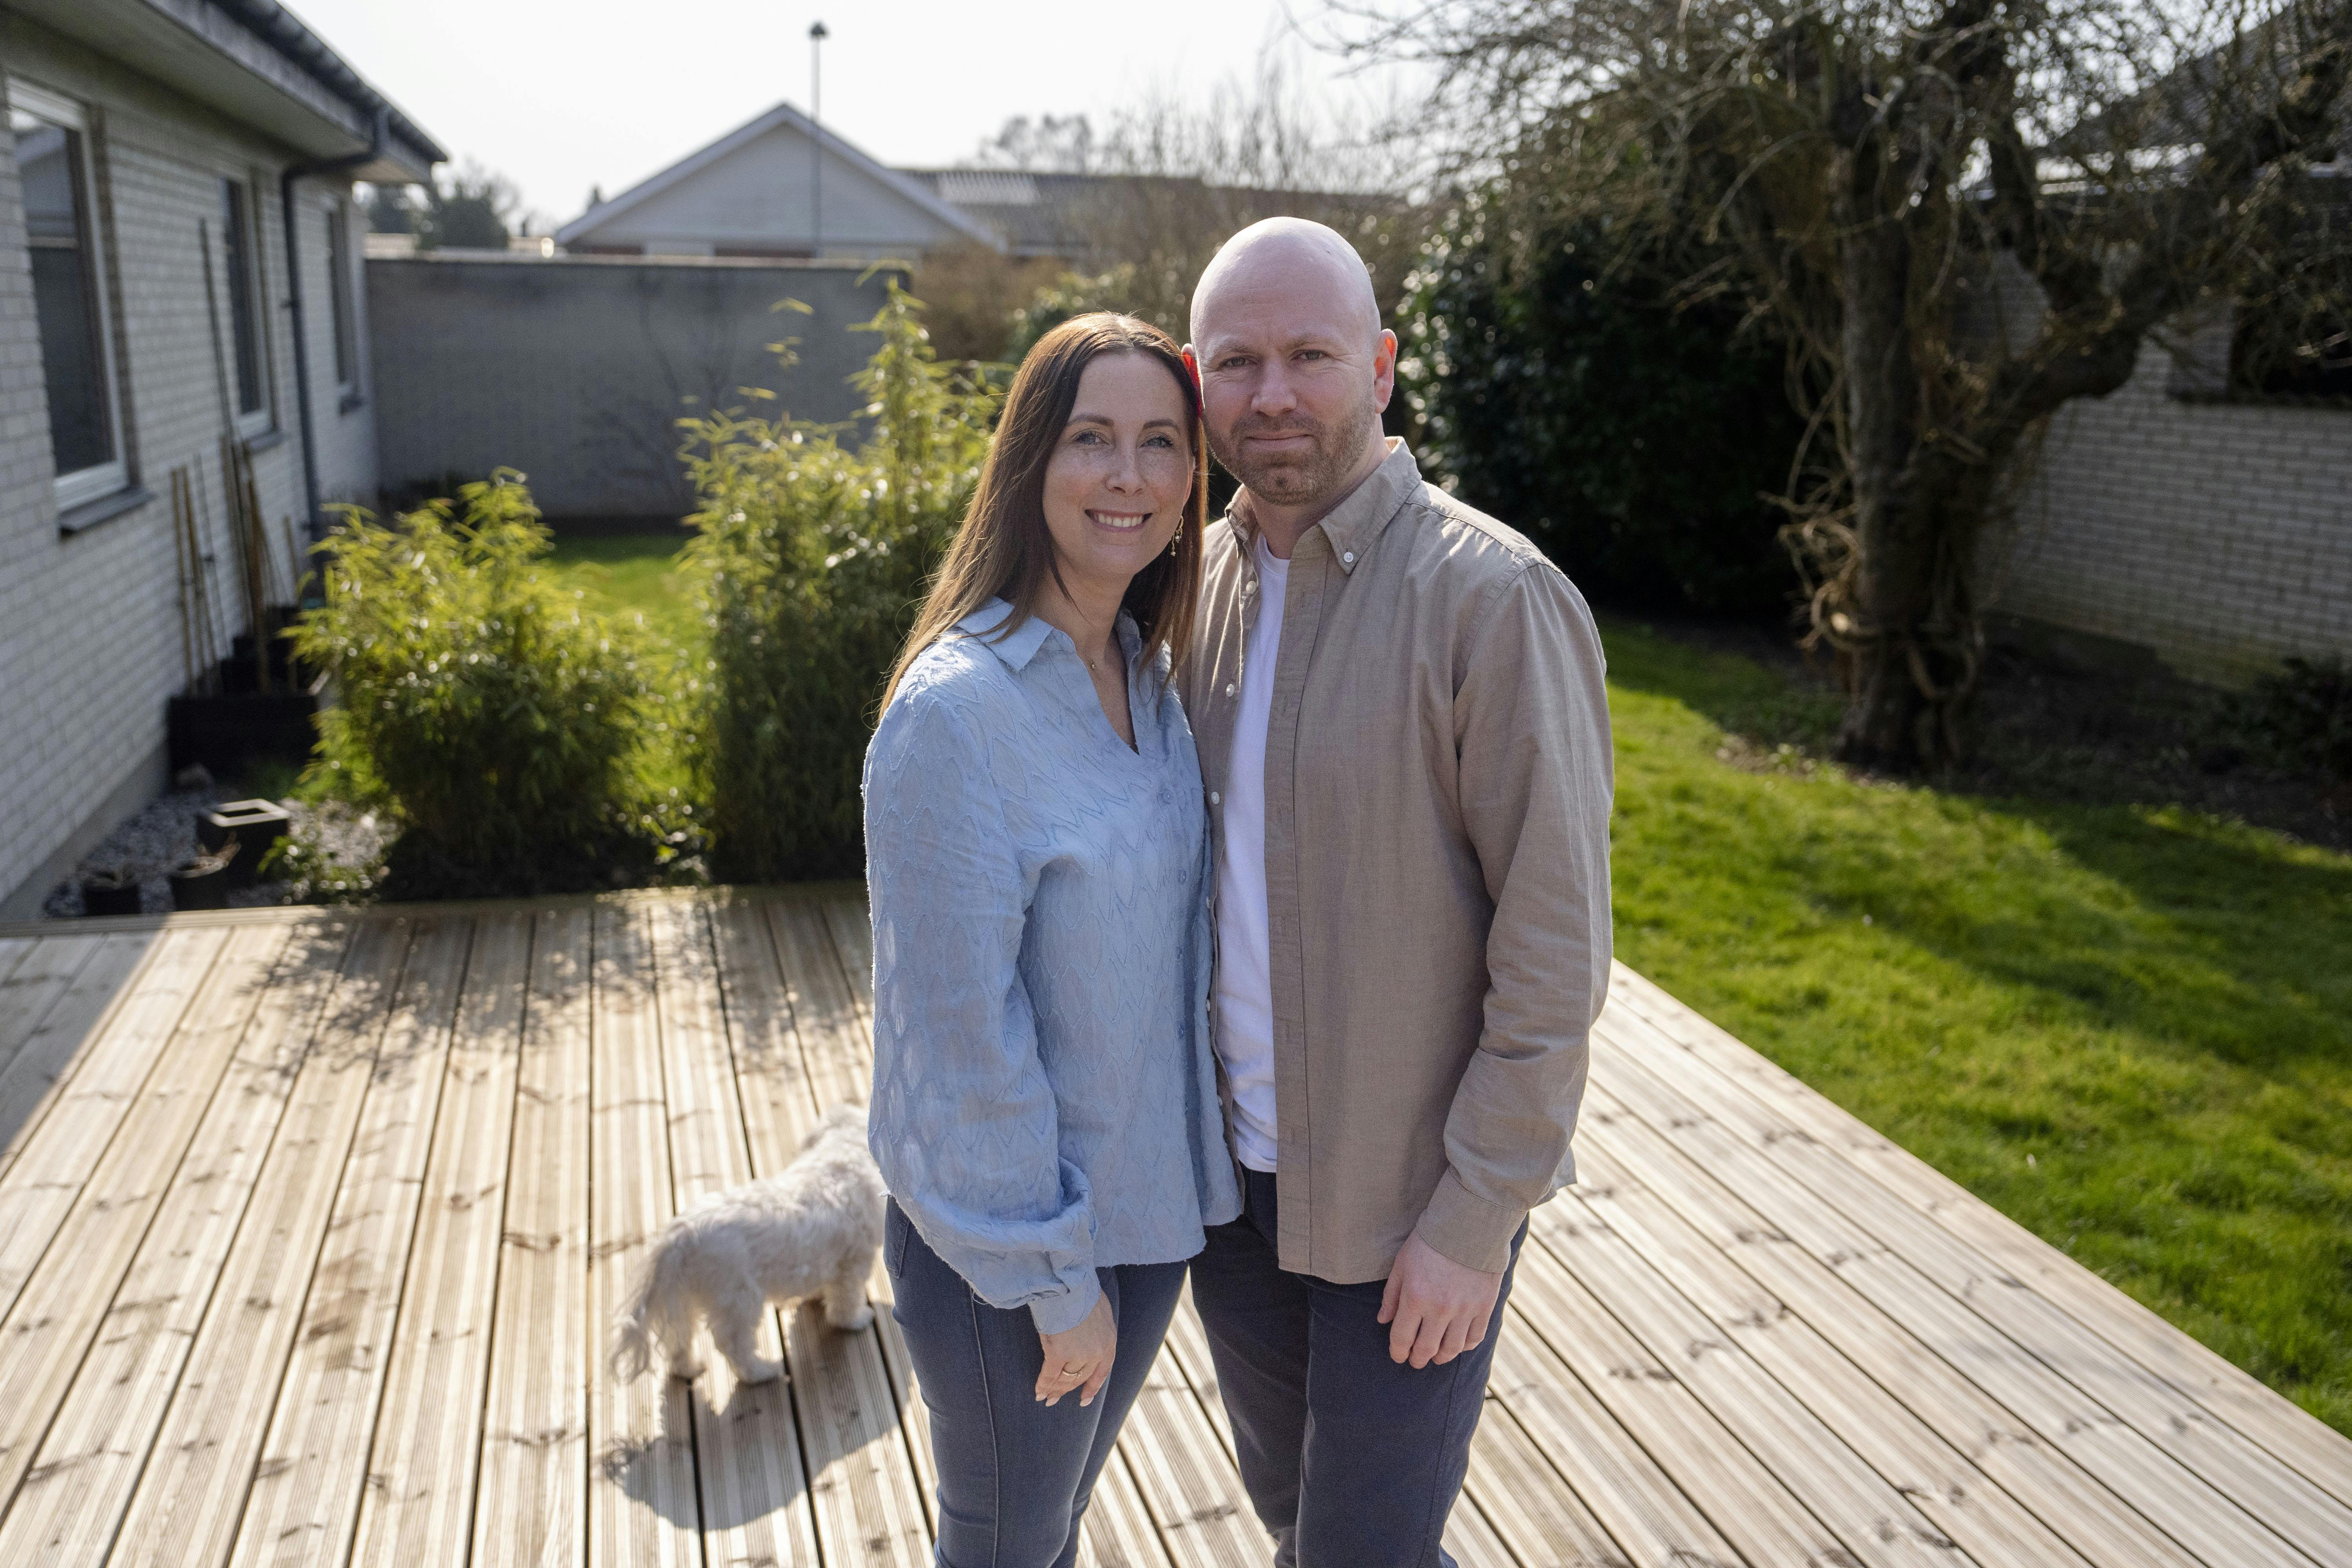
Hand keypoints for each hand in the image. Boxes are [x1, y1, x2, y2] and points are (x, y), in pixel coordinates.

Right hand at [1036, 1294, 1115, 1407]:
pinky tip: (1038, 1392)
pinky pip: (1049, 1374)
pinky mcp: (1059, 1353)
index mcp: (1108, 1341)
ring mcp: (1078, 1354)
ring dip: (1055, 1389)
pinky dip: (1043, 1384)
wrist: (1070, 1283)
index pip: (1102, 1372)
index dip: (1092, 1387)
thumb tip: (1087, 1334)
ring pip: (1066, 1379)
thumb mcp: (1099, 1311)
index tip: (1084, 1399)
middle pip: (1080, 1377)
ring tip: (1046, 1397)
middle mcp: (1096, 1352)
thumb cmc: (1081, 1291)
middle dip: (1067, 1390)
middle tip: (1055, 1399)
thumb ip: (1096, 1328)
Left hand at [1378, 1233, 1502, 1368]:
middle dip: (1417, 1359)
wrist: (1467, 1225)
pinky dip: (1464, 1346)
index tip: (1397, 1356)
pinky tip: (1457, 1345)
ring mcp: (1464, 1310)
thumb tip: (1383, 1321)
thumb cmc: (1428, 1243)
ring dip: (1440, 1357)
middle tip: (1414, 1361)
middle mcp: (1440, 1309)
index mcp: (1415, 1298)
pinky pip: (1474, 1338)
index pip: (1402, 1338)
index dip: (1397, 1352)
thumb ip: (1392, 1296)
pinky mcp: (1484, 1307)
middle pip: (1426, 1349)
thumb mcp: (1402, 1265)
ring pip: (1451, 1349)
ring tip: (1435, 1356)